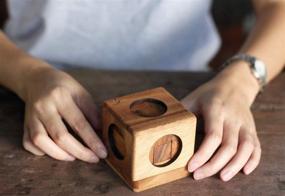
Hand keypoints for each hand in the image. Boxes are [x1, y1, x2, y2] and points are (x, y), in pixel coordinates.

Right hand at [21, 65, 106, 162]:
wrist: (36, 80)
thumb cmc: (63, 87)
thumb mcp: (80, 92)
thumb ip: (91, 111)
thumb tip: (102, 131)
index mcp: (60, 96)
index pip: (78, 123)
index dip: (92, 140)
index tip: (102, 152)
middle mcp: (43, 107)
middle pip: (60, 136)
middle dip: (79, 152)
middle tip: (93, 159)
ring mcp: (31, 117)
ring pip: (41, 142)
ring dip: (60, 155)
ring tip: (75, 157)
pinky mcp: (24, 124)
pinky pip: (29, 143)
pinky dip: (41, 151)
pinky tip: (55, 151)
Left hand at [181, 62, 261, 180]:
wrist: (235, 85)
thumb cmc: (209, 94)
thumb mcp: (193, 98)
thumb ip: (181, 112)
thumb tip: (162, 127)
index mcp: (216, 108)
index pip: (213, 135)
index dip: (202, 154)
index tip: (190, 166)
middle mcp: (232, 117)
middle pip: (229, 146)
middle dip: (214, 165)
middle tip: (199, 175)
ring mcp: (245, 123)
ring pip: (246, 148)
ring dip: (235, 165)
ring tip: (222, 177)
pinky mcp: (252, 129)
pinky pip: (256, 146)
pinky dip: (253, 160)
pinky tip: (244, 171)